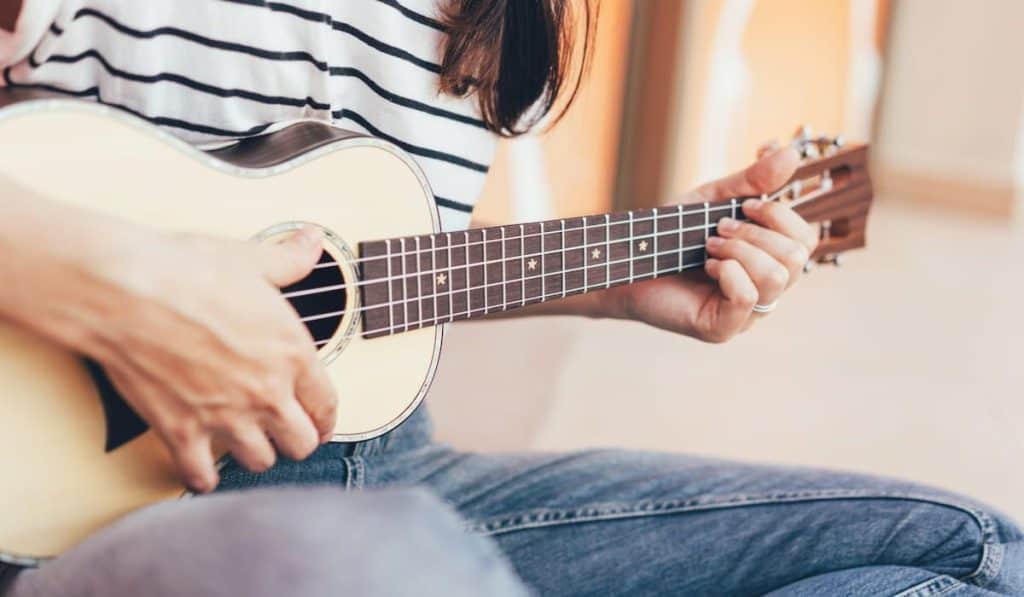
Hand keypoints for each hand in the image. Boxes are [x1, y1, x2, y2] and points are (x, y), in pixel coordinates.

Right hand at [89, 226, 337, 491]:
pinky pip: (201, 475)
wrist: (126, 290)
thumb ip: (289, 259)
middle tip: (287, 435)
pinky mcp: (181, 431)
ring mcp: (225, 416)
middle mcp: (267, 393)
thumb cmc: (187, 271)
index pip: (327, 405)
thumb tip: (312, 239)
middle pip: (301, 443)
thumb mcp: (250, 259)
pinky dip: (203, 478)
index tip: (320, 423)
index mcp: (292, 354)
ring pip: (260, 461)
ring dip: (256, 455)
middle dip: (296, 440)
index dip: (326, 418)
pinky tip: (203, 470)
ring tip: (248, 444)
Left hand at [598, 147, 817, 342]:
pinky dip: (728, 273)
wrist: (627, 259)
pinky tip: (706, 266)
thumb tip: (790, 151)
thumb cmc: (671, 235)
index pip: (806, 240)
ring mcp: (746, 315)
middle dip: (756, 233)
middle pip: (796, 258)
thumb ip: (752, 180)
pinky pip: (746, 299)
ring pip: (775, 277)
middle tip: (718, 229)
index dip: (781, 215)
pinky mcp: (722, 330)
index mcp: (769, 262)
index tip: (746, 206)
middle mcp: (765, 292)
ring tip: (709, 247)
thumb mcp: (714, 200)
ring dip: (740, 250)